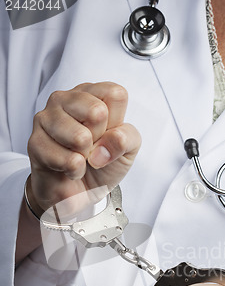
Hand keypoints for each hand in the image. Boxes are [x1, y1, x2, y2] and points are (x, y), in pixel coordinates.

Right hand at [27, 82, 140, 216]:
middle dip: (100, 139)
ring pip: (80, 137)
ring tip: (80, 157)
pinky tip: (69, 168)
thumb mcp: (128, 149)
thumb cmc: (102, 163)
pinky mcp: (35, 142)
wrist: (80, 192)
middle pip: (98, 111)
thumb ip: (127, 138)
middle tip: (91, 146)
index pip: (115, 94)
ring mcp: (46, 118)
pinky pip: (69, 160)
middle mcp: (65, 99)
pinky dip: (75, 171)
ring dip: (86, 157)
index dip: (117, 122)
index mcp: (91, 93)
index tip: (107, 134)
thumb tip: (110, 140)